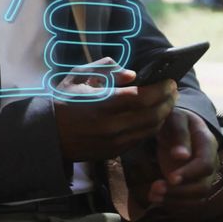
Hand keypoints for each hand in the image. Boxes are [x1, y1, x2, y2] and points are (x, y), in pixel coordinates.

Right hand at [54, 58, 177, 161]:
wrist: (49, 134)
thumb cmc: (64, 100)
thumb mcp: (78, 76)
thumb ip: (105, 69)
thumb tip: (133, 75)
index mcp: (102, 104)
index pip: (141, 97)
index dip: (160, 89)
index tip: (169, 80)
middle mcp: (111, 125)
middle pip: (152, 114)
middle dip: (167, 101)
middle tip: (173, 89)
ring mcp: (114, 142)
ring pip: (150, 129)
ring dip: (164, 114)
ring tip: (167, 101)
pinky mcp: (114, 152)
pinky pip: (140, 139)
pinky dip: (152, 127)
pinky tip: (154, 116)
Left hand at [147, 107, 219, 203]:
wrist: (179, 126)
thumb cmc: (177, 120)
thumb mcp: (176, 118)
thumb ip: (179, 134)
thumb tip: (181, 156)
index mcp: (207, 143)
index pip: (205, 164)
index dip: (189, 174)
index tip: (170, 177)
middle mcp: (210, 163)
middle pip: (203, 186)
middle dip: (179, 192)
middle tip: (155, 189)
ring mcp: (204, 176)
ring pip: (197, 198)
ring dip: (175, 201)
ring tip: (152, 195)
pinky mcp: (194, 185)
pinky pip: (190, 202)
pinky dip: (174, 204)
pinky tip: (157, 199)